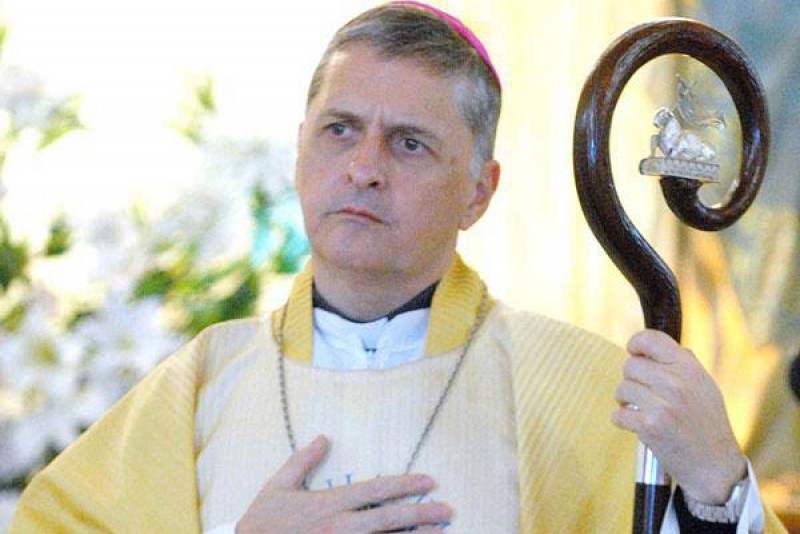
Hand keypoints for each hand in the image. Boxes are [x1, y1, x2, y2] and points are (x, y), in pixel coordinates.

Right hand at [236, 435, 450, 532]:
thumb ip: (302, 461)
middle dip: (421, 513)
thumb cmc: (261, 524)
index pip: (375, 490)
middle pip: (389, 518)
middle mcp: (340, 528)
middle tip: (447, 510)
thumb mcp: (277, 487)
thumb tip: (324, 437)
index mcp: (328, 505)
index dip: (404, 484)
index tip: (429, 481)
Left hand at [611, 330, 746, 503]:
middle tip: (643, 394)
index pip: (651, 339)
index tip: (634, 353)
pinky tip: (637, 425)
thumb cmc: (708, 424)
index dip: (636, 344)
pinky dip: (623, 421)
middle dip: (632, 380)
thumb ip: (683, 364)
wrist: (714, 466)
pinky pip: (619, 414)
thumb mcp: (705, 386)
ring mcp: (662, 405)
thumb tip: (653, 347)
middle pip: (630, 366)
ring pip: (622, 390)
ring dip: (626, 401)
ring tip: (642, 410)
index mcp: (689, 368)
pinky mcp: (649, 427)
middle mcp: (675, 383)